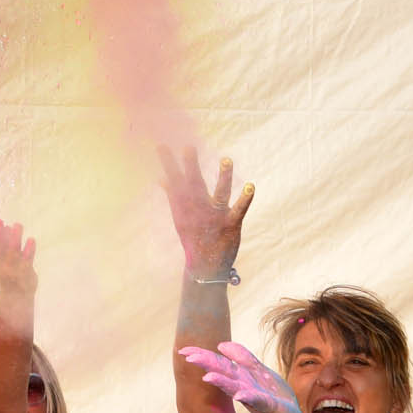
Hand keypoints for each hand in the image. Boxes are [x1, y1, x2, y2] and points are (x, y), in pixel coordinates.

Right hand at [0, 214, 36, 293]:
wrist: (16, 293)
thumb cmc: (5, 268)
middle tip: (0, 220)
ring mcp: (11, 271)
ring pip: (13, 253)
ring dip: (15, 238)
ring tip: (18, 225)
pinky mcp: (25, 274)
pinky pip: (27, 260)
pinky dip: (29, 250)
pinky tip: (31, 240)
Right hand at [158, 146, 253, 274]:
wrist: (204, 267)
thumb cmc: (193, 237)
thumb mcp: (180, 216)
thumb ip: (173, 196)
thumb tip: (161, 178)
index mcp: (185, 207)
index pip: (175, 181)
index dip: (169, 163)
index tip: (162, 145)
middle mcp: (199, 210)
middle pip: (195, 185)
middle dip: (191, 167)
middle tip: (189, 148)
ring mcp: (215, 217)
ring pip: (220, 193)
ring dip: (224, 176)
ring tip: (227, 159)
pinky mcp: (231, 224)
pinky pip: (239, 209)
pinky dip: (245, 199)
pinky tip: (250, 186)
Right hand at [179, 341, 302, 412]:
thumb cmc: (274, 394)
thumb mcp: (258, 370)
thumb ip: (242, 357)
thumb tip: (221, 344)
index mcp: (240, 376)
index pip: (218, 363)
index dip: (201, 355)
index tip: (182, 350)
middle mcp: (243, 385)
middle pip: (223, 371)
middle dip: (207, 363)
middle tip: (188, 357)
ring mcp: (254, 396)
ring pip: (235, 386)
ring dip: (221, 382)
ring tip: (207, 377)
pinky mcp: (268, 405)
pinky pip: (257, 400)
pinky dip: (247, 396)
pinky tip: (239, 395)